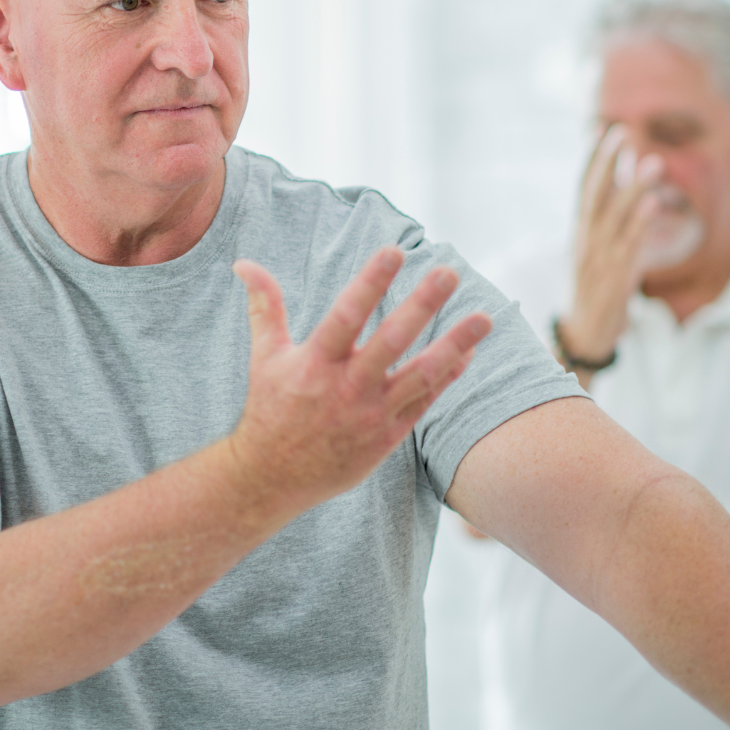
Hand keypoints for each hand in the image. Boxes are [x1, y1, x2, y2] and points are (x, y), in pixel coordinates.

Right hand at [229, 248, 491, 511]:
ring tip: (485, 317)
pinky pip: (424, 402)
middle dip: (422, 305)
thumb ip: (265, 307)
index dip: (371, 281)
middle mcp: (346, 389)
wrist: (272, 479)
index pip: (347, 314)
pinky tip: (467, 352)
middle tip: (449, 272)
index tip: (395, 250)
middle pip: (391, 341)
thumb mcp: (264, 358)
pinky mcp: (386, 438)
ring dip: (454, 345)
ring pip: (420, 375)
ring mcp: (370, 415)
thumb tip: (244, 262)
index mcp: (314, 365)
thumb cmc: (269, 410)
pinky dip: (447, 377)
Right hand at [562, 125, 664, 362]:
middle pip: (594, 195)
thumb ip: (607, 222)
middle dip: (607, 162)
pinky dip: (640, 223)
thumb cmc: (595, 290)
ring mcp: (598, 259)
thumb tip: (626, 189)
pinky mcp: (615, 278)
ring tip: (653, 161)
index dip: (592, 159)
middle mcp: (585, 241)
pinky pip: (629, 246)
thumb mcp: (597, 252)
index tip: (602, 129)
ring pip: (614, 217)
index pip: (583, 188)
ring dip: (633, 187)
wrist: (585, 334)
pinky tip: (653, 203)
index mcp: (580, 232)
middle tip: (622, 131)